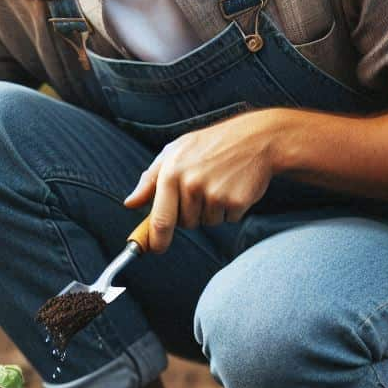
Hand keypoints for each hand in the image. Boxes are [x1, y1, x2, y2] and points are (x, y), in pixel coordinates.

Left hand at [123, 111, 279, 251]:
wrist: (256, 138)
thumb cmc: (211, 144)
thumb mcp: (174, 152)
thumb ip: (149, 180)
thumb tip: (130, 203)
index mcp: (171, 172)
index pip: (160, 219)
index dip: (156, 240)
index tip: (154, 249)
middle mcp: (191, 184)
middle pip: (185, 223)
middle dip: (190, 214)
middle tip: (201, 189)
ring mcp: (214, 194)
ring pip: (206, 222)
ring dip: (211, 211)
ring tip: (218, 183)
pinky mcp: (236, 202)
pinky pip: (227, 220)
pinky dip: (230, 209)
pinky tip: (233, 187)